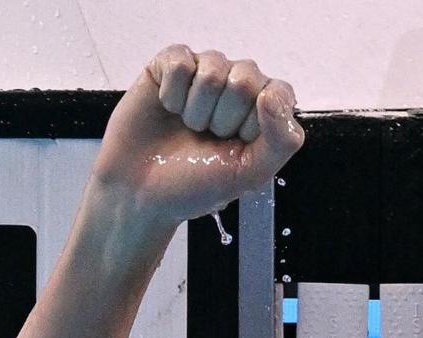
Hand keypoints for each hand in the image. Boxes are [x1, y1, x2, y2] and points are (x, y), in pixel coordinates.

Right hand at [90, 44, 304, 227]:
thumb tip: (272, 96)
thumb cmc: (196, 184)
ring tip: (189, 127)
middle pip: (245, 78)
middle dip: (223, 119)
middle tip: (207, 138)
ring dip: (197, 110)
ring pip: (213, 69)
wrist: (141, 191)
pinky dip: (172, 94)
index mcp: (264, 109)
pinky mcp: (168, 66)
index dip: (254, 124)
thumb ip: (281, 141)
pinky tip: (168, 109)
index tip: (236, 145)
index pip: (278, 93)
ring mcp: (203, 72)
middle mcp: (237, 85)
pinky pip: (180, 62)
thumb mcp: (250, 174)